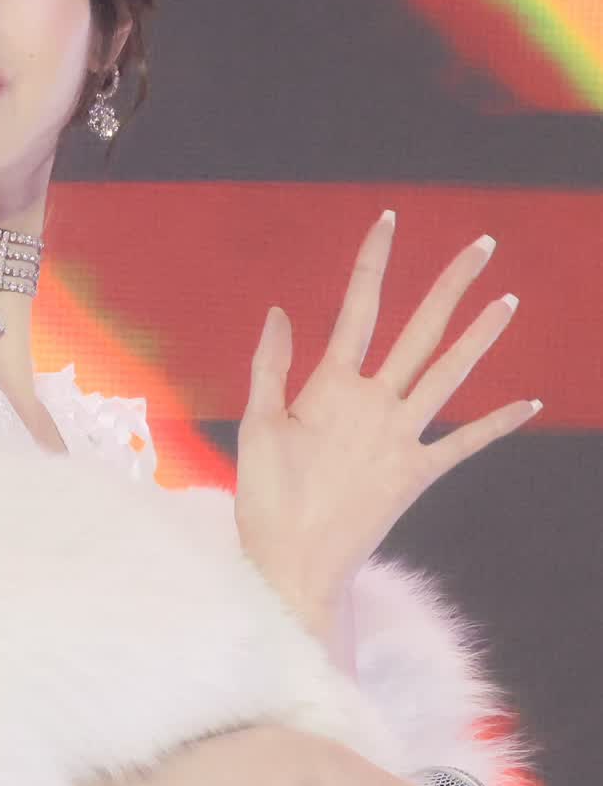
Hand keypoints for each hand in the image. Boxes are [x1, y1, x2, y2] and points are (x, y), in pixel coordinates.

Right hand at [235, 211, 539, 629]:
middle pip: (422, 330)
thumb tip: (279, 313)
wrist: (296, 565)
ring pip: (450, 374)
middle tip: (483, 244)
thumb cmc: (268, 499)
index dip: (373, 262)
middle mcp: (375, 404)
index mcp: (331, 387)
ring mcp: (402, 438)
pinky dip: (497, 423)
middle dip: (453, 284)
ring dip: (481, 336)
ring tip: (508, 300)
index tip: (389, 221)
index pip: (357, 309)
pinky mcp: (418, 473)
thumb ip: (269, 367)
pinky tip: (529, 403)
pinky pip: (466, 443)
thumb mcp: (256, 427)